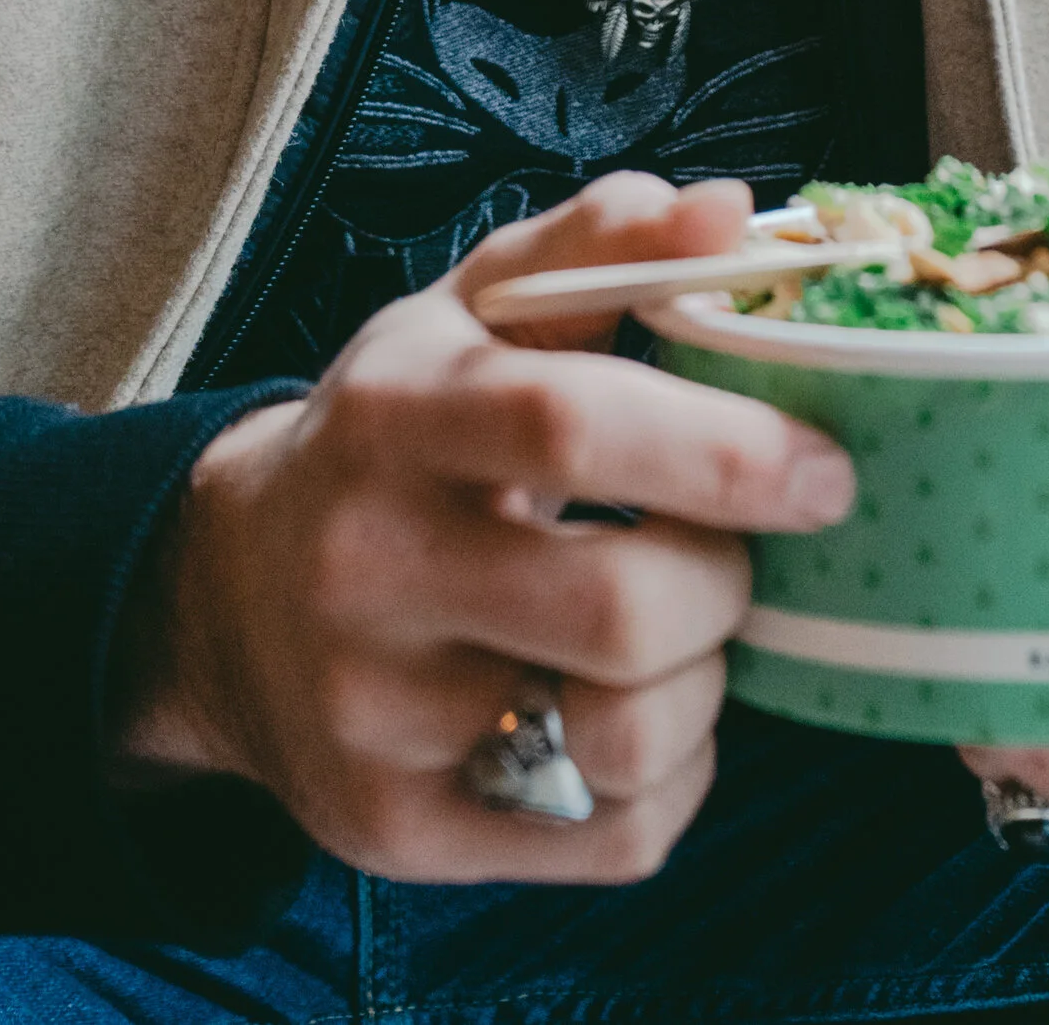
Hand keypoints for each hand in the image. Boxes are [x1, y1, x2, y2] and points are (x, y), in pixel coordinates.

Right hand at [109, 172, 855, 879]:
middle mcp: (370, 569)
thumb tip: (732, 210)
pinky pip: (612, 837)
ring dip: (704, 684)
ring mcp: (377, 718)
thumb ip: (602, 246)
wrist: (227, 598)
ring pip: (628, 738)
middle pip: (622, 610)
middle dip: (727, 580)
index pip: (571, 426)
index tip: (821, 467)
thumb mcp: (470, 312)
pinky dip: (670, 778)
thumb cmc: (396, 433)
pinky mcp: (401, 830)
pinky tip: (634, 712)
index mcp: (396, 414)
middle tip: (728, 553)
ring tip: (677, 633)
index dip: (724, 448)